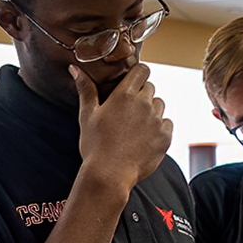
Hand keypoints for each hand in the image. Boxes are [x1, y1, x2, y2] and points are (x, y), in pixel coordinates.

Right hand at [71, 64, 172, 198]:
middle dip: (141, 94)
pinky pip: (167, 123)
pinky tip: (145, 137)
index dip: (138, 74)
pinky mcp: (165, 136)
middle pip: (150, 88)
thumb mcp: (87, 115)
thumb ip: (85, 89)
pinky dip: (159, 127)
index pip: (142, 70)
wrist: (110, 174)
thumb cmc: (95, 145)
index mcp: (125, 95)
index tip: (132, 82)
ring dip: (150, 110)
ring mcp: (156, 120)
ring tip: (135, 125)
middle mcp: (144, 104)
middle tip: (128, 110)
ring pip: (159, 105)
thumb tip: (74, 68)